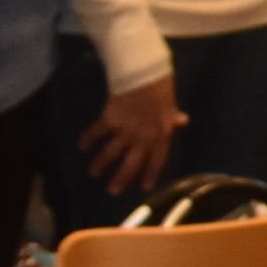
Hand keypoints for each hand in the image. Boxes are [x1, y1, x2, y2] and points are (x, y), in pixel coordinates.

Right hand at [80, 70, 185, 195]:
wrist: (144, 76)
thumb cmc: (160, 90)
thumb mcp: (169, 105)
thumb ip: (172, 117)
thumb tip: (183, 120)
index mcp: (159, 136)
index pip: (156, 160)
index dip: (150, 173)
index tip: (145, 187)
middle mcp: (141, 138)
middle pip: (131, 163)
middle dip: (121, 178)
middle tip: (113, 191)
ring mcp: (125, 130)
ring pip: (111, 152)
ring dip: (102, 163)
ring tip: (94, 172)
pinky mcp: (110, 119)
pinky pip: (98, 132)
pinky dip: (89, 138)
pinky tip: (82, 146)